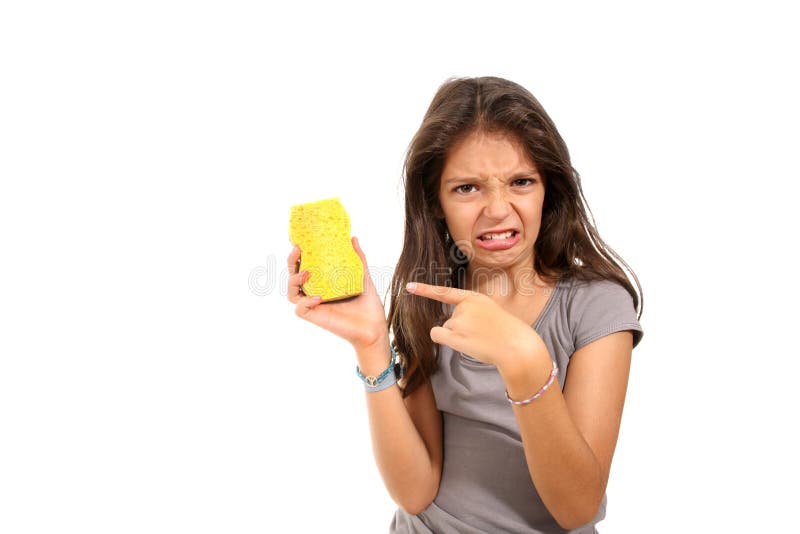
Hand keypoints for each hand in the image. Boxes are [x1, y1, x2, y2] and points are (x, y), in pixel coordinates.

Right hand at [287, 237, 388, 350]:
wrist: (374, 326)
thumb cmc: (368, 304)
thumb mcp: (362, 276)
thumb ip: (358, 258)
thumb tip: (353, 238)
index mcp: (323, 283)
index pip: (304, 267)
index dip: (298, 256)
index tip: (301, 243)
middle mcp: (315, 293)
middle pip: (293, 278)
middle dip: (291, 263)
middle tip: (297, 250)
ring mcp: (314, 306)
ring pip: (291, 293)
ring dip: (293, 281)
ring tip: (306, 273)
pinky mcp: (315, 317)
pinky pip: (301, 309)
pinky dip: (306, 302)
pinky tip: (318, 297)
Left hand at [405, 282, 544, 369]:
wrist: (516, 346)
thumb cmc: (507, 333)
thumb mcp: (492, 313)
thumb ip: (472, 314)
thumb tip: (448, 325)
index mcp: (475, 298)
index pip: (446, 293)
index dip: (425, 290)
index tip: (408, 286)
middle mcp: (464, 306)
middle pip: (449, 319)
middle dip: (461, 328)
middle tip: (482, 334)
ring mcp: (459, 320)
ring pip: (447, 329)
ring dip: (459, 337)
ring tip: (479, 340)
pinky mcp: (455, 334)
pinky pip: (438, 335)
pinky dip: (445, 339)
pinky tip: (464, 343)